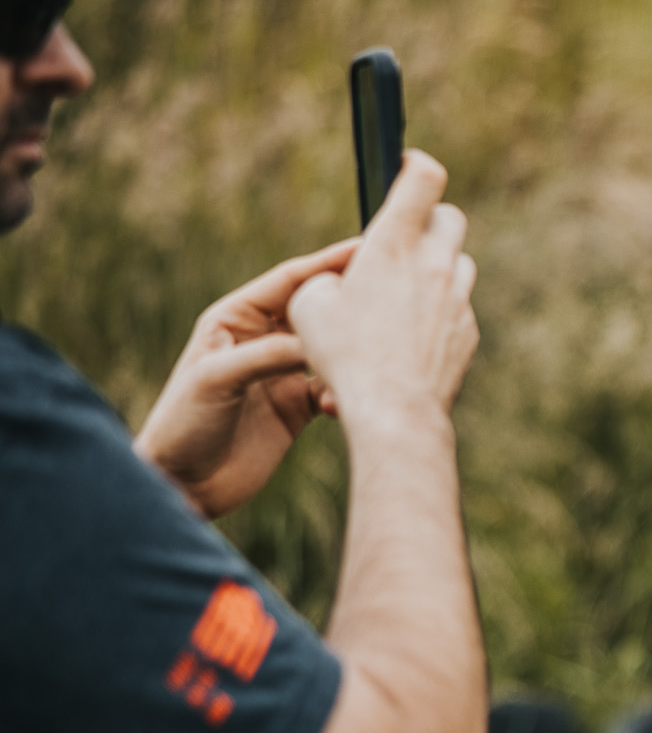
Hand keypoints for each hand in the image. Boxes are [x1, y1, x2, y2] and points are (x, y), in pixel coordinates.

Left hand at [135, 241, 357, 518]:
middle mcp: (261, 340)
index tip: (366, 249)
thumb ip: (268, 354)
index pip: (290, 281)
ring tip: (373, 358)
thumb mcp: (218, 378)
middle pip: (317, 311)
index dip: (327, 264)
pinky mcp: (297, 407)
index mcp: (235, 319)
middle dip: (349, 304)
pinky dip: (344, 391)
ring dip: (351, 354)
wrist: (182, 484)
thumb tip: (321, 342)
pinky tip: (345, 403)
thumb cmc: (183, 423)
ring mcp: (281, 373)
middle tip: (388, 296)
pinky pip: (333, 388)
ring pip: (330, 350)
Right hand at [287, 151, 478, 428]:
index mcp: (394, 245)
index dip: (416, 163)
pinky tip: (410, 338)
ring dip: (437, 269)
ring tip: (404, 293)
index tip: (406, 164)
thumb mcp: (309, 306)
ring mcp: (458, 300)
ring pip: (459, 266)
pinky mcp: (468, 333)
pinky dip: (439, 314)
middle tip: (405, 237)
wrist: (394, 411)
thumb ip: (327, 278)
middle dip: (430, 220)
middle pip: (450, 219)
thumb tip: (344, 280)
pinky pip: (457, 310)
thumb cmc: (344, 356)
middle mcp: (435, 265)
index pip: (423, 179)